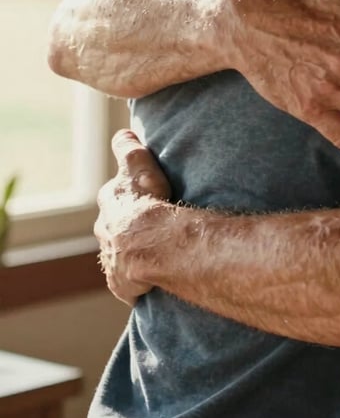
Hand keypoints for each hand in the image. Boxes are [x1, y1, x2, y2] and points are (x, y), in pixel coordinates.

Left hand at [95, 130, 171, 304]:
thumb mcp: (138, 166)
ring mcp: (112, 260)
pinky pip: (128, 280)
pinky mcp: (120, 283)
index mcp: (109, 205)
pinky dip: (138, 278)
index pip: (115, 197)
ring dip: (133, 253)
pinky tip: (153, 276)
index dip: (129, 197)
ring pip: (120, 253)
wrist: (153, 246)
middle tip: (152, 226)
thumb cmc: (149, 203)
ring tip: (156, 252)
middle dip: (128, 227)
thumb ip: (128, 149)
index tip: (143, 197)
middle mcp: (105, 233)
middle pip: (115, 227)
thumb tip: (122, 134)